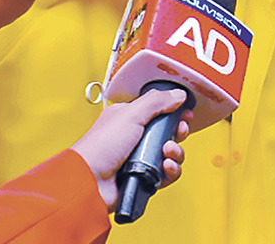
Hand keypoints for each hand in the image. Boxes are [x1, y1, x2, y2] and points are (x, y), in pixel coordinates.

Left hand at [70, 88, 191, 210]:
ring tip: (167, 151)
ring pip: (171, 154)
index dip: (173, 111)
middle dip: (178, 131)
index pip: (158, 111)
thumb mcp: (130, 114)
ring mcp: (140, 159)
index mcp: (128, 118)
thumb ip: (156, 101)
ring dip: (176, 152)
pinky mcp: (145, 178)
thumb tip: (178, 94)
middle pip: (168, 132)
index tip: (184, 112)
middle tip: (178, 130)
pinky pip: (168, 174)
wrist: (90, 181)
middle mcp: (135, 138)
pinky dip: (171, 170)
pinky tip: (165, 167)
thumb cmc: (100, 147)